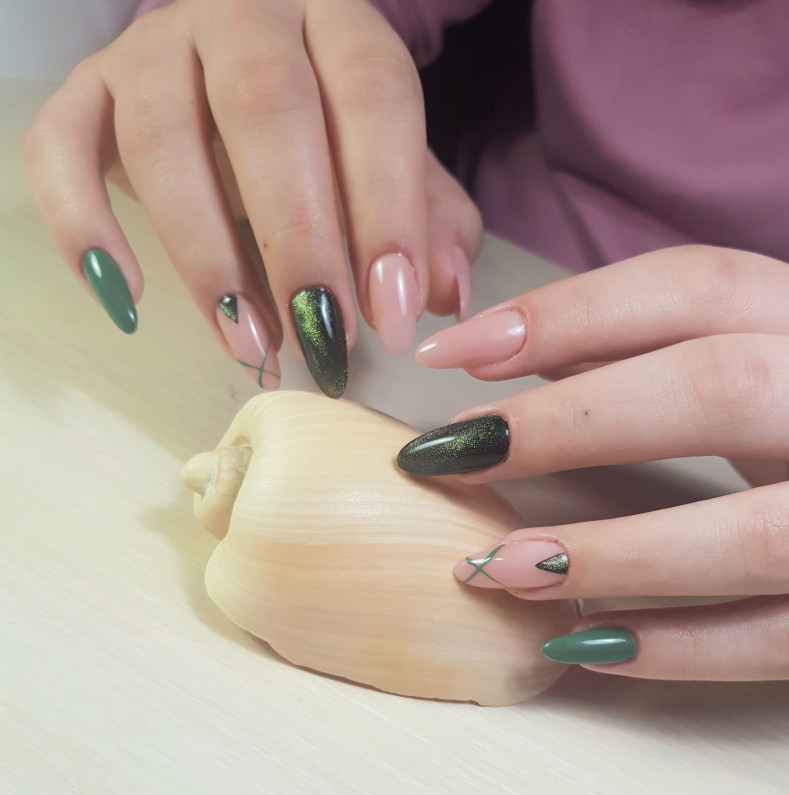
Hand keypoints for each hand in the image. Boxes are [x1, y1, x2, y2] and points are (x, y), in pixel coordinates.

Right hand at [23, 0, 480, 395]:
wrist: (227, 73)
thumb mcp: (391, 164)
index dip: (387, 209)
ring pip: (161, 139)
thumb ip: (429, 218)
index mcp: (334, 23)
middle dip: (298, 239)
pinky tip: (124, 301)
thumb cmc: (324, 132)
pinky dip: (82, 228)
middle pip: (264, 110)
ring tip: (249, 343)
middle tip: (324, 339)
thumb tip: (443, 294)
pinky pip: (58, 153)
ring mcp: (150, 51)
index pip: (371, 96)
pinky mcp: (84, 96)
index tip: (396, 315)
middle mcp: (240, 17)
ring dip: (206, 256)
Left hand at [397, 245, 788, 681]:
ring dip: (612, 553)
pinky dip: (679, 648)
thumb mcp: (770, 366)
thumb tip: (513, 354)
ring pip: (753, 531)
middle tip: (452, 455)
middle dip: (571, 423)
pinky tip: (586, 646)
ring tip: (497, 570)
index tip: (450, 353)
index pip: (694, 284)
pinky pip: (782, 637)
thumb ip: (663, 353)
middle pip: (716, 384)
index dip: (564, 312)